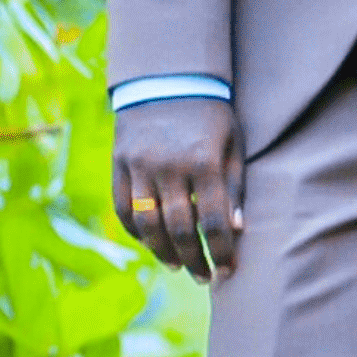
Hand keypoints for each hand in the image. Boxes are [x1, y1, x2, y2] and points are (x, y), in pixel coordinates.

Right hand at [112, 97, 244, 281]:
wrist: (167, 78)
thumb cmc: (210, 115)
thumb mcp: (233, 144)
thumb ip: (234, 187)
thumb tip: (236, 230)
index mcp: (204, 162)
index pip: (213, 222)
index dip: (222, 252)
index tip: (229, 270)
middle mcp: (169, 167)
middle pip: (179, 229)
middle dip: (194, 260)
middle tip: (205, 277)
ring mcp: (140, 165)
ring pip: (147, 224)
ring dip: (163, 252)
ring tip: (178, 266)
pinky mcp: (119, 163)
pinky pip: (122, 208)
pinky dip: (136, 232)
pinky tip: (151, 244)